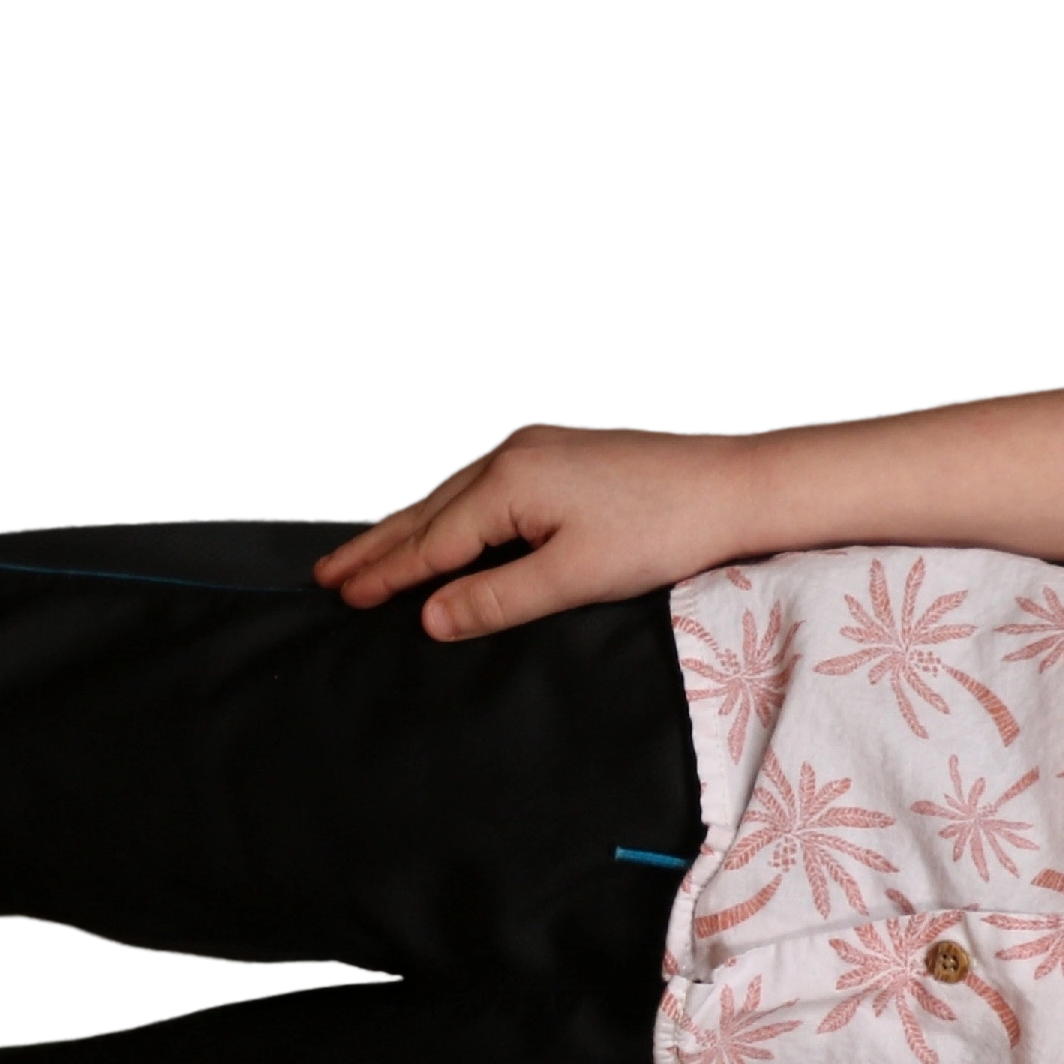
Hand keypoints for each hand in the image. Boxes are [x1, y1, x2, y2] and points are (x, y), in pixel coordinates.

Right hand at [314, 420, 772, 640]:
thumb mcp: (576, 578)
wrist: (734, 482)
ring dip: (409, 526)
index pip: (429, 541)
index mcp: (506, 483)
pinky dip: (450, 508)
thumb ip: (498, 599)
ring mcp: (533, 444)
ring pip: (451, 493)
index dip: (386, 574)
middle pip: (426, 510)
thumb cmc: (665, 529)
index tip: (343, 597)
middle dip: (378, 545)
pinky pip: (482, 482)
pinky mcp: (558, 447)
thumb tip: (430, 619)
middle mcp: (509, 453)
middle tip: (329, 575)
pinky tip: (442, 522)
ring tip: (367, 552)